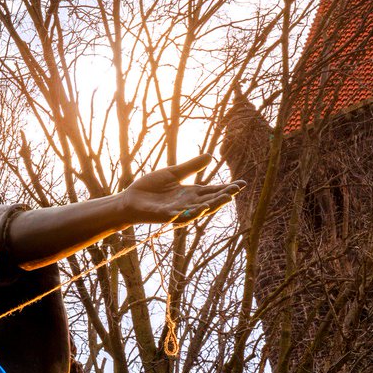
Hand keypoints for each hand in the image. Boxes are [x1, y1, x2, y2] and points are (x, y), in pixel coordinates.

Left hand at [122, 154, 243, 224]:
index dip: (227, 188)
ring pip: (199, 210)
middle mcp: (188, 204)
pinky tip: (200, 208)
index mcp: (191, 193)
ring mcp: (178, 211)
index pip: (213, 190)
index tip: (242, 183)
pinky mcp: (166, 216)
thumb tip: (210, 156)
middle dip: (223, 196)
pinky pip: (180, 216)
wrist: (130, 199)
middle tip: (236, 190)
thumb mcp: (173, 173)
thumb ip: (190, 167)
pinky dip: (190, 213)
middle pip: (210, 200)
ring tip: (225, 199)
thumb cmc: (150, 187)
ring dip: (212, 205)